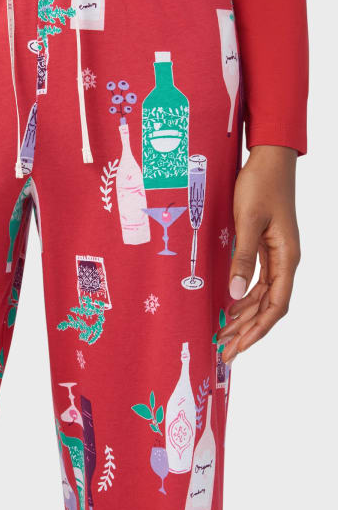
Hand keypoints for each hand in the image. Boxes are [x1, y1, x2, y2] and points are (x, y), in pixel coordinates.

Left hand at [217, 145, 299, 364]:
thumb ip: (242, 258)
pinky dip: (244, 297)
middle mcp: (286, 260)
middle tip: (224, 351)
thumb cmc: (260, 184)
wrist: (269, 158)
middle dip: (247, 331)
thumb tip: (234, 294)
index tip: (239, 348)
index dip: (258, 330)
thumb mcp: (247, 221)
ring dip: (244, 317)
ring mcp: (277, 254)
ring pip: (263, 296)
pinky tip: (230, 307)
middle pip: (269, 306)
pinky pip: (258, 281)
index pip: (276, 305)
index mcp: (287, 257)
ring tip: (222, 334)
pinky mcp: (266, 247)